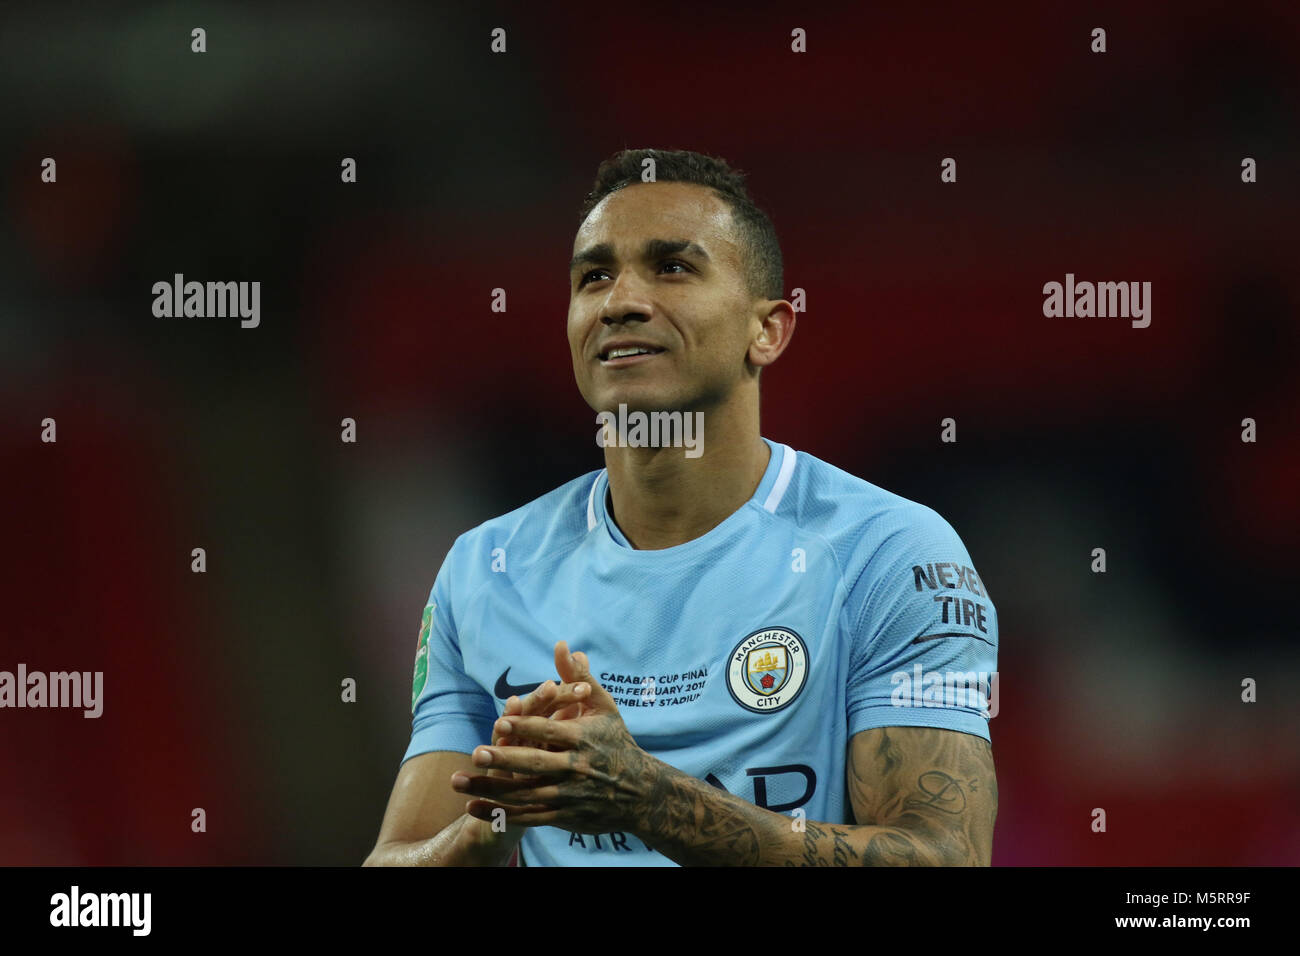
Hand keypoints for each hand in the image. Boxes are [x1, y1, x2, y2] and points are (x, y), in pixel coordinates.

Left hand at [452, 642, 660, 834]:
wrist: (640, 793)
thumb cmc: (616, 741)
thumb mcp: (602, 707)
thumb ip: (577, 677)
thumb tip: (561, 645)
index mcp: (583, 738)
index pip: (551, 731)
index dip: (526, 727)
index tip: (500, 721)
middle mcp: (575, 767)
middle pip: (536, 764)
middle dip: (506, 760)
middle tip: (477, 753)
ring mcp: (568, 795)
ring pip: (525, 794)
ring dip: (491, 790)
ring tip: (459, 781)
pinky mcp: (564, 816)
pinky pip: (527, 816)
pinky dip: (499, 814)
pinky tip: (472, 808)